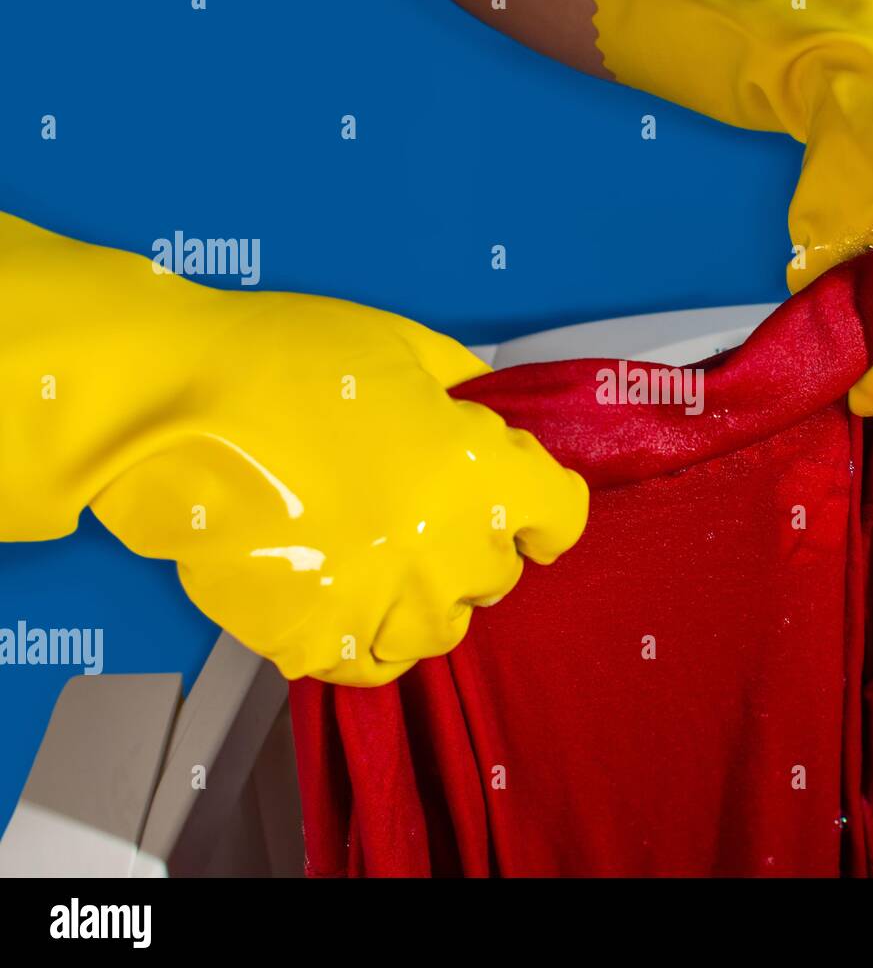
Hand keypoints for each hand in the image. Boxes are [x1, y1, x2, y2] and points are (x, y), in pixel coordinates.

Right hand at [89, 293, 588, 684]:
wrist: (173, 404)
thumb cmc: (285, 360)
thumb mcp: (406, 348)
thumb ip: (465, 393)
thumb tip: (483, 416)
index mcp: (481, 476)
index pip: (560, 516)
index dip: (541, 504)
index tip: (522, 502)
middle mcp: (447, 550)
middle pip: (499, 572)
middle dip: (473, 538)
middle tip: (422, 506)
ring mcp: (384, 603)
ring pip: (442, 627)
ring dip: (426, 594)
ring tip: (380, 553)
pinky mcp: (317, 639)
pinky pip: (371, 663)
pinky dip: (368, 636)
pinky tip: (347, 595)